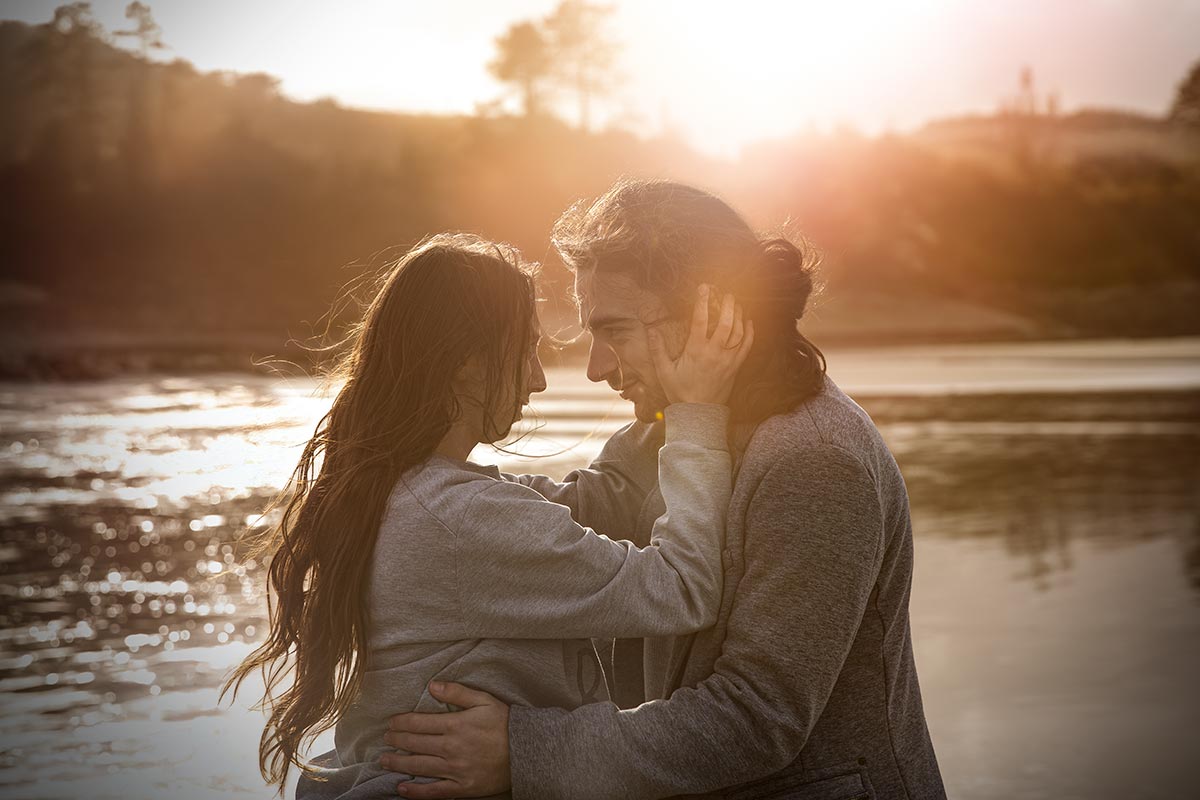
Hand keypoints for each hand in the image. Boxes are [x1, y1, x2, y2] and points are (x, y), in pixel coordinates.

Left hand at [380, 681, 510, 797]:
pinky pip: (434, 792)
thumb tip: (432, 686)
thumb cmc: (506, 723)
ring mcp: (456, 770)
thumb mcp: (484, 700)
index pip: (420, 723)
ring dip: (399, 763)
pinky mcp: (462, 788)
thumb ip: (457, 692)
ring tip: (385, 760)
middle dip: (396, 740)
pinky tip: (402, 788)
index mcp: (456, 725)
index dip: (402, 722)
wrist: (527, 751)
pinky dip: (416, 792)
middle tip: (385, 738)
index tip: (391, 722)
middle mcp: (451, 748)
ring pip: (419, 767)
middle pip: (415, 744)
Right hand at [648, 284, 753, 405]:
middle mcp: (715, 352)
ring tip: (736, 303)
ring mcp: (728, 359)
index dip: (702, 301)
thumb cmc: (680, 392)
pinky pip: (746, 346)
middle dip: (727, 304)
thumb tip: (650, 330)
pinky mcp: (736, 366)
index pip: (700, 319)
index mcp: (696, 350)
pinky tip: (749, 322)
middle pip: (725, 322)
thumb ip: (657, 350)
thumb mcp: (664, 372)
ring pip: (738, 331)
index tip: (704, 288)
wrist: (699, 413)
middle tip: (726, 293)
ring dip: (738, 315)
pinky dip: (749, 332)